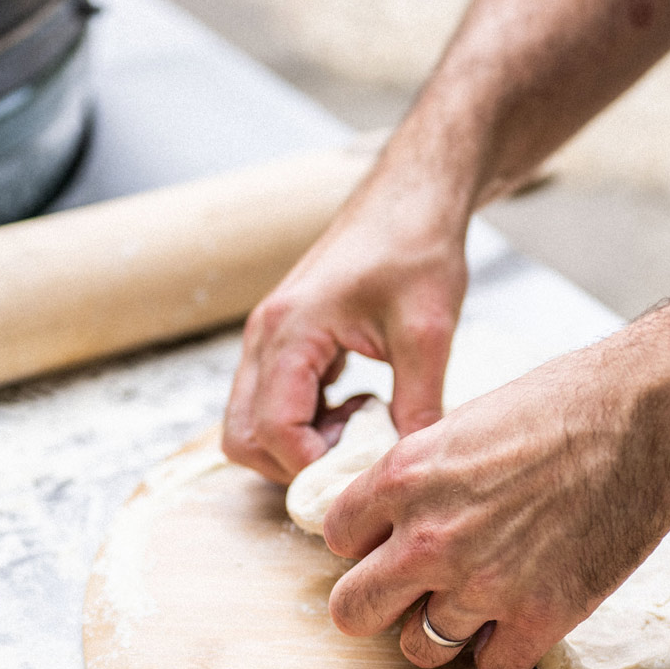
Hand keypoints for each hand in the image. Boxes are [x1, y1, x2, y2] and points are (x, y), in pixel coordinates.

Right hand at [223, 183, 468, 484]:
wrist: (411, 198)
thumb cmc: (415, 248)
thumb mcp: (427, 332)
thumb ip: (418, 404)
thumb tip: (411, 466)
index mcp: (291, 330)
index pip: (273, 431)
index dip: (314, 466)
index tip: (364, 469)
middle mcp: (265, 336)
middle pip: (241, 437)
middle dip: (293, 465)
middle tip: (356, 453)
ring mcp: (267, 338)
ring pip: (249, 424)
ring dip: (297, 444)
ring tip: (360, 424)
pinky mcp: (283, 340)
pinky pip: (269, 403)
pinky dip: (303, 423)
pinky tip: (356, 406)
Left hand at [320, 344, 669, 668]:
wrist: (649, 419)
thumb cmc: (564, 405)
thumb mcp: (465, 423)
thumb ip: (419, 476)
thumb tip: (396, 516)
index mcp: (403, 478)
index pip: (336, 538)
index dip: (365, 542)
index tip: (391, 539)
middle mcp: (430, 538)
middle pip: (353, 611)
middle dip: (376, 604)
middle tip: (408, 593)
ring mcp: (482, 584)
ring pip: (419, 649)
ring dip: (441, 631)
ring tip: (473, 604)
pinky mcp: (540, 618)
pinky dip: (503, 650)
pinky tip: (521, 618)